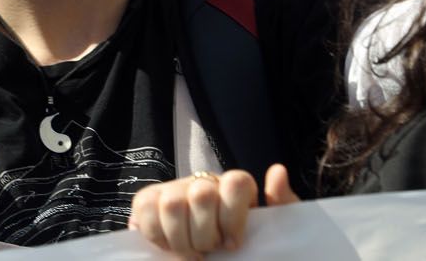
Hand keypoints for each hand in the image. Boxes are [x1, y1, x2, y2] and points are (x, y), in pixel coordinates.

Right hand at [128, 164, 297, 257]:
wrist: (211, 253)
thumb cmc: (241, 241)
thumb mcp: (269, 227)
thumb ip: (281, 203)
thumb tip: (277, 171)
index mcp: (235, 185)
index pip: (235, 183)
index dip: (232, 218)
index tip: (232, 245)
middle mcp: (203, 181)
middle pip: (202, 195)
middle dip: (205, 235)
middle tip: (208, 251)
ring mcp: (173, 188)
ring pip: (172, 204)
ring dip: (181, 240)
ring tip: (190, 253)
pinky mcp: (147, 200)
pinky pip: (144, 210)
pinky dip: (156, 235)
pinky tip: (169, 247)